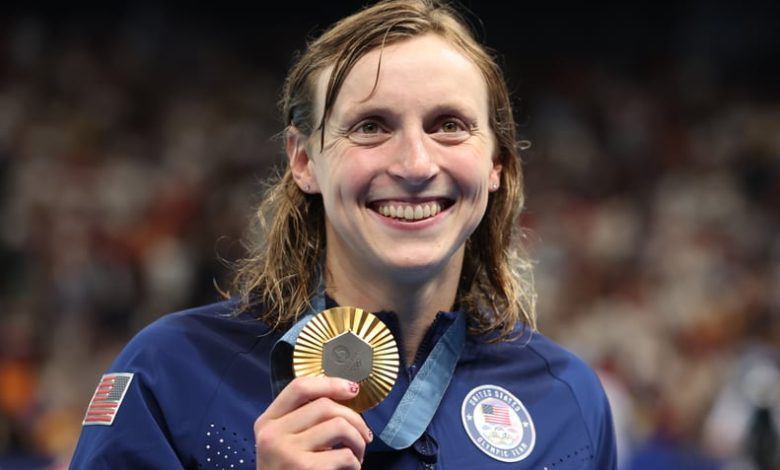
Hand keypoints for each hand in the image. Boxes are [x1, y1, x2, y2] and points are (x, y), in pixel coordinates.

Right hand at [254, 376, 372, 468]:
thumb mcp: (283, 442)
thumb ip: (302, 419)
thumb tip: (344, 394)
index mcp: (267, 422)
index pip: (299, 387)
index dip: (331, 383)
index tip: (353, 390)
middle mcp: (272, 434)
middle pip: (325, 405)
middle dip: (354, 418)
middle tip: (364, 435)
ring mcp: (287, 452)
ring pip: (339, 425)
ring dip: (358, 440)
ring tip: (358, 454)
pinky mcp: (304, 469)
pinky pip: (345, 455)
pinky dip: (355, 463)